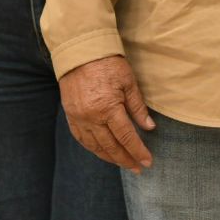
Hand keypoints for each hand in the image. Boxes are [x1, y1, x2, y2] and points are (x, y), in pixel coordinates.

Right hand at [58, 55, 155, 172]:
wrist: (80, 51)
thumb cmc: (107, 63)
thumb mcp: (128, 81)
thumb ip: (138, 107)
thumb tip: (149, 127)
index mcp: (108, 108)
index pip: (126, 137)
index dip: (138, 151)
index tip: (147, 161)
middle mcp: (91, 117)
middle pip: (110, 146)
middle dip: (125, 159)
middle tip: (137, 168)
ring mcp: (78, 118)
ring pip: (95, 146)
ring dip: (109, 157)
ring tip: (122, 162)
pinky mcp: (70, 115)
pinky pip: (81, 138)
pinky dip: (92, 148)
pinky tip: (101, 152)